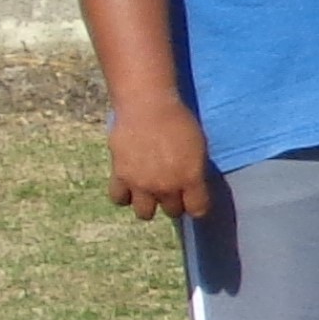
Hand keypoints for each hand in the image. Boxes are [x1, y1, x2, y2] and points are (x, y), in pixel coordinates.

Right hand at [108, 101, 216, 223]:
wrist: (147, 106)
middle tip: (172, 190)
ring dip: (149, 204)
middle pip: (173, 211)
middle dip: (174, 202)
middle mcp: (166, 187)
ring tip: (150, 191)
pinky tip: (129, 185)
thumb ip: (195, 170)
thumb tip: (193, 184)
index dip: (197, 206)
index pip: (198, 209)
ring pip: (145, 213)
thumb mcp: (199, 146)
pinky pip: (119, 198)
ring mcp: (142, 184)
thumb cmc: (178, 120)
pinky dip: (124, 195)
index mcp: (191, 178)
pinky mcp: (120, 177)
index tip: (195, 200)